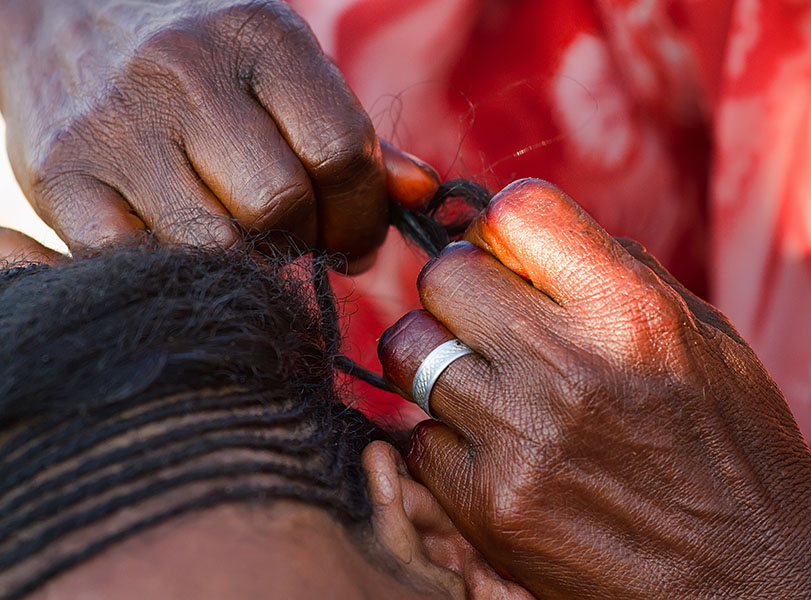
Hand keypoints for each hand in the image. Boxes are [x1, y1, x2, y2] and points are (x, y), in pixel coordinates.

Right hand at [0, 0, 394, 260]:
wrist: (68, 10)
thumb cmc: (205, 55)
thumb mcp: (288, 69)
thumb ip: (358, 135)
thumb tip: (421, 197)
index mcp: (259, 36)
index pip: (342, 152)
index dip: (363, 215)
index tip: (356, 237)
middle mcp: (183, 71)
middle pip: (281, 204)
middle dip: (304, 240)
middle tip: (295, 237)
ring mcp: (116, 124)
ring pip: (216, 243)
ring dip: (246, 261)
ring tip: (245, 240)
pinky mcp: (61, 175)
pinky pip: (136, 260)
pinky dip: (172, 269)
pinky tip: (182, 245)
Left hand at [379, 179, 810, 598]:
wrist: (748, 582)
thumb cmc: (733, 450)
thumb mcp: (704, 339)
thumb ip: (614, 274)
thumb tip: (528, 238)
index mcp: (629, 311)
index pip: (514, 211)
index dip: (503, 227)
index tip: (511, 256)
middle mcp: (566, 366)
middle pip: (443, 274)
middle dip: (461, 290)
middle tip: (492, 323)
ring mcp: (518, 440)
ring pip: (408, 350)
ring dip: (439, 359)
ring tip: (487, 385)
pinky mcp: (487, 505)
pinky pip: (418, 436)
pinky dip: (446, 436)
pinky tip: (493, 449)